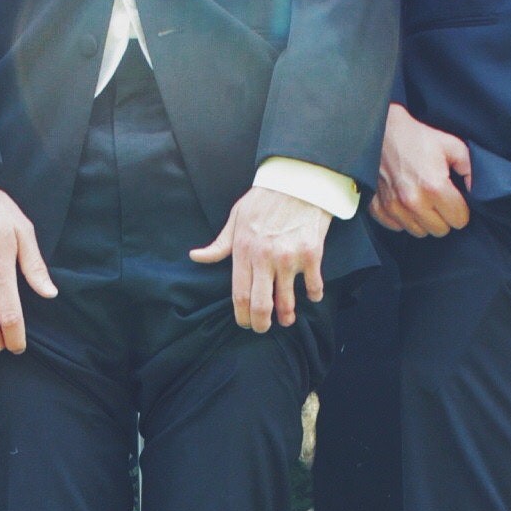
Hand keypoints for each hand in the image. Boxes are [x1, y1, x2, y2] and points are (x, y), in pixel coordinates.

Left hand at [192, 185, 331, 331]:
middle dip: (261, 324)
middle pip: (261, 306)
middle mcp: (265, 259)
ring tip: (286, 319)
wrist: (298, 181)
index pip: (239, 296)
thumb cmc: (264, 200)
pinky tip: (311, 297)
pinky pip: (314, 286)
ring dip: (287, 316)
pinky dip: (313, 296)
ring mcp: (289, 258)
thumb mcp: (236, 218)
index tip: (245, 323)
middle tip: (263, 329)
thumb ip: (219, 244)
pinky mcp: (311, 255)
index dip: (242, 317)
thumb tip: (196, 257)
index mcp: (244, 252)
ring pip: (287, 302)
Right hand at [371, 103, 472, 236]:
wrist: (383, 132)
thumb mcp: (453, 146)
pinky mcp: (379, 208)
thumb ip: (471, 170)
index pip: (459, 220)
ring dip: (424, 220)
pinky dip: (403, 219)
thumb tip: (476, 191)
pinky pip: (397, 228)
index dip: (461, 209)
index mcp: (434, 187)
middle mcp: (413, 201)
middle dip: (443, 217)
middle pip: (440, 230)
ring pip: (419, 232)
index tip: (455, 197)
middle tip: (439, 198)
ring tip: (422, 199)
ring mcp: (394, 207)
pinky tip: (405, 202)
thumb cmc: (419, 138)